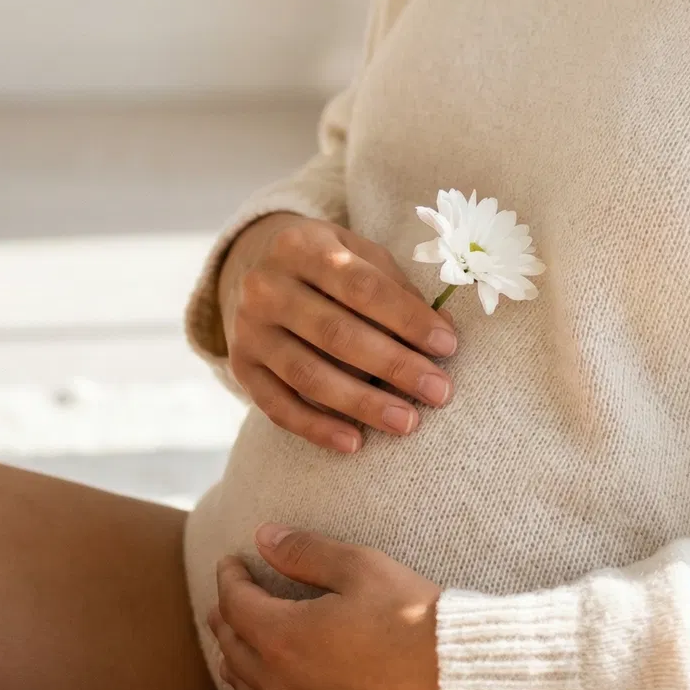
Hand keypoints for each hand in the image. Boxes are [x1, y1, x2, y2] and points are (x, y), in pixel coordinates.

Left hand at [209, 523, 440, 689]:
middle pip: (232, 646)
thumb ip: (305, 551)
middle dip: (226, 614)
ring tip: (237, 638)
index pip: (236, 602)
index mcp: (282, 637)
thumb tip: (264, 536)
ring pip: (245, 687)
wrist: (451, 687)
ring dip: (236, 655)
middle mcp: (279, 684)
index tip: (232, 559)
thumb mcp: (360, 568)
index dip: (230, 576)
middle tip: (228, 594)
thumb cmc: (410, 621)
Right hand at [217, 212, 457, 453]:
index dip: (407, 318)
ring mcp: (249, 330)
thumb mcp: (359, 254)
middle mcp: (267, 287)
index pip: (361, 286)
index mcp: (302, 246)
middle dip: (394, 366)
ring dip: (362, 404)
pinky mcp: (242, 368)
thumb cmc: (327, 263)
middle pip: (336, 333)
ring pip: (308, 375)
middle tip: (439, 391)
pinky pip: (278, 406)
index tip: (447, 345)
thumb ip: (396, 289)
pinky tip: (354, 443)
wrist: (258, 269)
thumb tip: (441, 333)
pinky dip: (317, 428)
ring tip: (407, 422)